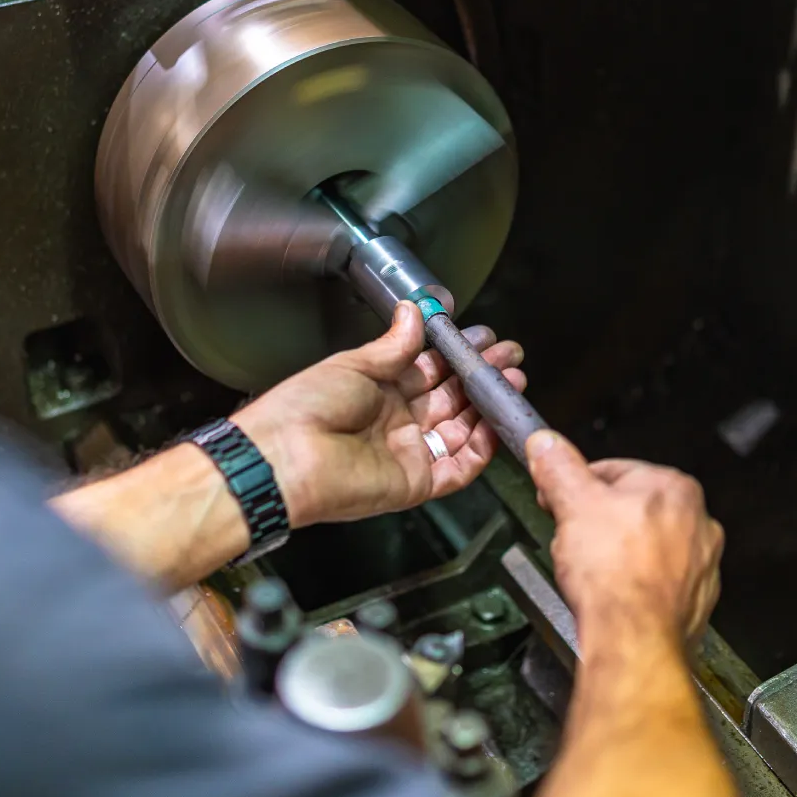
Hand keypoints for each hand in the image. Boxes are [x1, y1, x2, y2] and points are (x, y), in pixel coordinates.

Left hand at [233, 302, 527, 527]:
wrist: (284, 457)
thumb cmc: (304, 407)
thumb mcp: (352, 364)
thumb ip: (393, 345)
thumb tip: (415, 313)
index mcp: (377, 390)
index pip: (429, 369)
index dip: (458, 354)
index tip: (484, 337)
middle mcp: (397, 421)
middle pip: (451, 397)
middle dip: (482, 375)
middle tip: (509, 356)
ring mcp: (408, 452)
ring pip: (462, 430)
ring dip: (488, 407)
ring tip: (512, 380)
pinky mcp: (416, 482)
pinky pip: (458, 468)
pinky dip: (481, 449)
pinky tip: (496, 422)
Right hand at [526, 431, 723, 644]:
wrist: (634, 640)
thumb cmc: (615, 575)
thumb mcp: (572, 504)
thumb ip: (558, 467)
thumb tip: (547, 446)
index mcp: (674, 488)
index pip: (615, 471)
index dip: (577, 486)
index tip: (558, 500)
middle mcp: (698, 523)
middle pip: (632, 509)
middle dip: (599, 522)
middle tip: (573, 539)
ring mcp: (701, 565)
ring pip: (646, 547)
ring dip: (618, 554)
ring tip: (592, 572)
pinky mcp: (695, 601)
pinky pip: (657, 582)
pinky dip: (636, 585)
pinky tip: (614, 595)